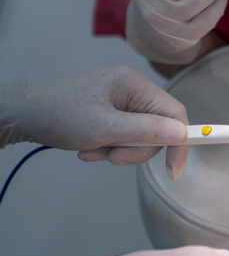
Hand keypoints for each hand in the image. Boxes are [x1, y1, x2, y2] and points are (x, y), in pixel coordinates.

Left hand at [0, 66, 188, 179]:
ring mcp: (121, 99)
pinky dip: (109, 146)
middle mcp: (133, 89)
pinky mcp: (110, 110)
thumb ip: (147, 131)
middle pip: (158, 129)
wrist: (20, 114)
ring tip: (92, 150)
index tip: (173, 170)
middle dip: (135, 149)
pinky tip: (88, 146)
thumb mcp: (105, 128)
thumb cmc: (59, 116)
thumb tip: (182, 133)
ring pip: (140, 136)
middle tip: (111, 156)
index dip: (179, 142)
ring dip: (118, 150)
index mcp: (136, 85)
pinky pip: (124, 134)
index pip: (175, 113)